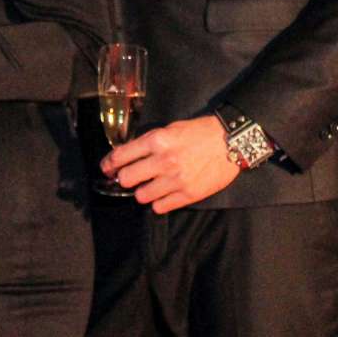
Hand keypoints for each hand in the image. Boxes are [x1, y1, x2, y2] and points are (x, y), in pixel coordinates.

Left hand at [101, 114, 239, 213]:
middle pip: (127, 179)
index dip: (109, 164)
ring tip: (150, 186)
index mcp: (156, 140)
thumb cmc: (198, 132)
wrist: (230, 141)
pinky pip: (160, 207)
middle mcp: (163, 161)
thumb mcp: (169, 129)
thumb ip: (149, 142)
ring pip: (141, 196)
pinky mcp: (188, 195)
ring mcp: (176, 180)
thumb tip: (127, 157)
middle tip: (129, 178)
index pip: (121, 157)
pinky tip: (163, 194)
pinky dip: (158, 202)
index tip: (107, 168)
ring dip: (142, 192)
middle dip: (125, 179)